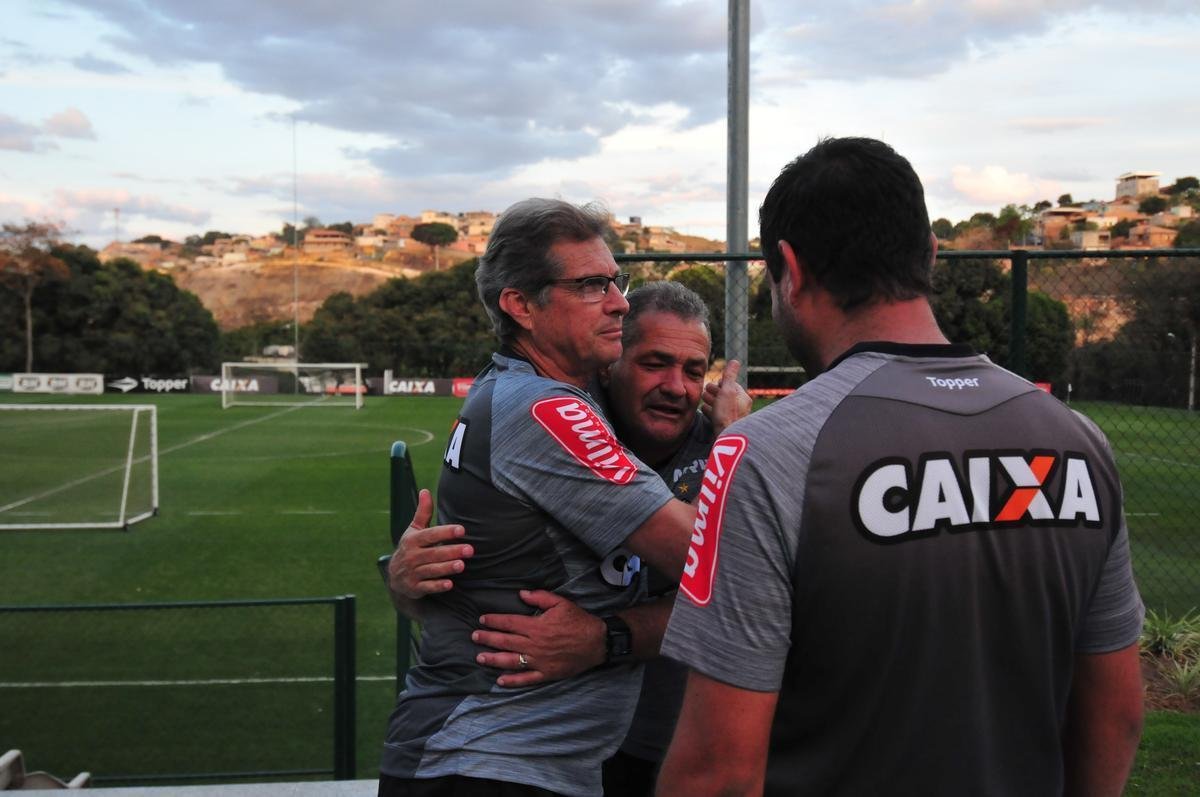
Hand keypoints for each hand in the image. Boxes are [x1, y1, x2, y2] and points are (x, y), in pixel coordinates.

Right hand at [388, 489, 473, 599]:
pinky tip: (450, 584)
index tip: (462, 530)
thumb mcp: (414, 530)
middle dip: (452, 551)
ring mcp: (412, 572)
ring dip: (446, 568)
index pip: (430, 535)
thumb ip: (423, 513)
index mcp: (413, 540)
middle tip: (470, 550)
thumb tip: (425, 491)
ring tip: (462, 565)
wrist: (395, 576)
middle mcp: (412, 556)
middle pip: (434, 553)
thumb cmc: (410, 548)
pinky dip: (437, 586)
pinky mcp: (415, 587)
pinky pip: (427, 587)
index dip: (446, 532)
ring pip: (431, 570)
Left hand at [472, 590, 605, 687]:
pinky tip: (500, 681)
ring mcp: (539, 661)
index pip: (509, 623)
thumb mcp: (561, 603)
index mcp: (537, 626)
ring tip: (480, 657)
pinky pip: (526, 679)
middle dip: (488, 638)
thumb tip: (521, 594)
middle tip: (474, 637)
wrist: (597, 642)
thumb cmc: (579, 621)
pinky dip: (512, 681)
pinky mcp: (546, 674)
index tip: (482, 620)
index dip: (494, 621)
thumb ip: (540, 597)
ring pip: (511, 661)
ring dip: (493, 659)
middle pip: (505, 641)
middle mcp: (534, 645)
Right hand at [701, 359, 751, 435]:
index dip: (721, 383)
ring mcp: (733, 418)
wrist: (727, 439)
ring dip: (711, 401)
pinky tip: (703, 410)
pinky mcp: (726, 427)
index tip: (713, 383)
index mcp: (743, 399)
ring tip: (702, 398)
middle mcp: (741, 408)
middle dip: (714, 392)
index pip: (731, 386)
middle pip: (725, 396)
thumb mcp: (727, 391)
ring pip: (721, 406)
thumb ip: (729, 376)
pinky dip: (710, 411)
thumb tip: (735, 361)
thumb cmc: (727, 415)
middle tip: (705, 390)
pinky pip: (717, 416)